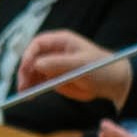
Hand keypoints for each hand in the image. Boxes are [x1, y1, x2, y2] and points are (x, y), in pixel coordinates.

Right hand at [14, 31, 129, 106]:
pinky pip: (40, 82)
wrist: (113, 82)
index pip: (38, 44)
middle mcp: (54, 52)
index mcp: (61, 41)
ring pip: (33, 71)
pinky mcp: (55, 78)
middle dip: (25, 71)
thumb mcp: (80, 64)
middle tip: (23, 86)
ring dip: (27, 82)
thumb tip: (37, 64)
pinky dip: (34, 88)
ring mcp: (54, 65)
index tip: (26, 69)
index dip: (29, 55)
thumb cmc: (100, 68)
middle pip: (32, 58)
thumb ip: (59, 63)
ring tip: (25, 94)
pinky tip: (31, 95)